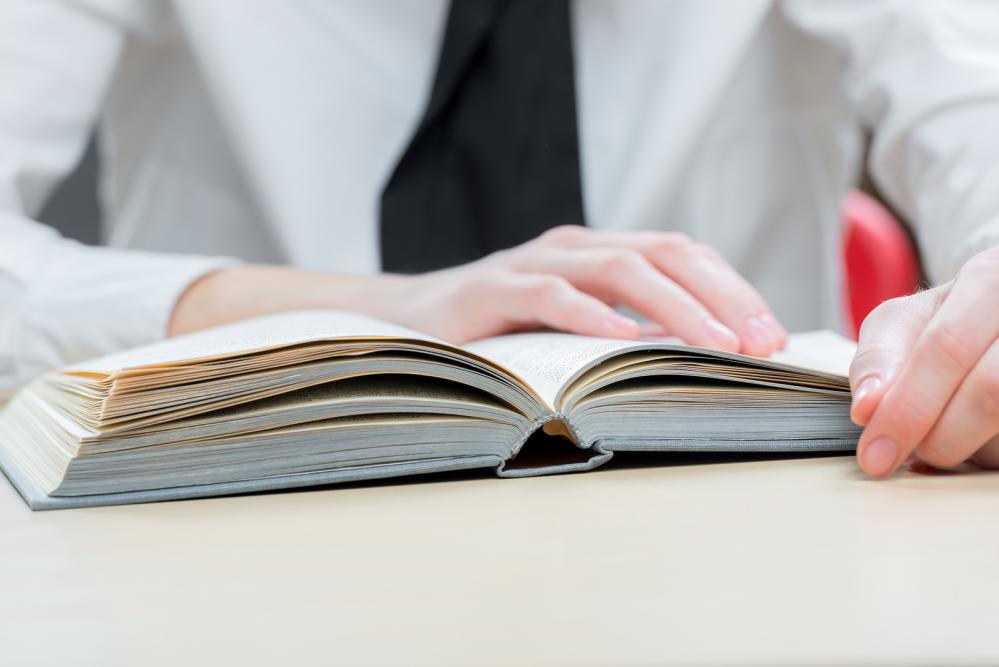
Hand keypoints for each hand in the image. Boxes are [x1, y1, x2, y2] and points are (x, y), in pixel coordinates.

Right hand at [169, 226, 785, 354]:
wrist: (405, 324)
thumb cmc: (499, 335)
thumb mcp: (572, 332)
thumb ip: (626, 331)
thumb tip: (705, 357)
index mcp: (597, 254)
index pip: (681, 255)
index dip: (732, 288)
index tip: (772, 335)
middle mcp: (571, 248)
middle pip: (663, 254)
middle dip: (721, 296)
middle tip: (762, 341)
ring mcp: (530, 264)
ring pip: (617, 268)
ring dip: (676, 306)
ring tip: (717, 344)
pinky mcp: (489, 291)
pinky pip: (546, 295)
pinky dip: (587, 315)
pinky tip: (621, 339)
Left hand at [849, 246, 998, 474]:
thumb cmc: (951, 321)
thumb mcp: (906, 322)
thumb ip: (880, 357)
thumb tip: (867, 408)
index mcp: (991, 279)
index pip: (947, 348)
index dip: (907, 407)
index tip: (873, 454)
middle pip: (991, 389)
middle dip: (935, 437)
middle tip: (897, 459)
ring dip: (967, 447)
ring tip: (939, 440)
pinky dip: (991, 453)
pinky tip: (974, 442)